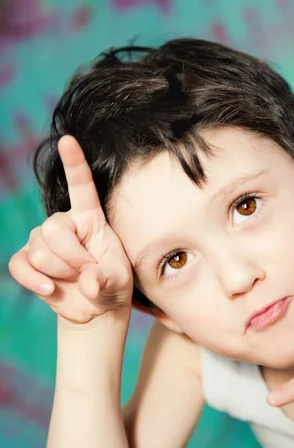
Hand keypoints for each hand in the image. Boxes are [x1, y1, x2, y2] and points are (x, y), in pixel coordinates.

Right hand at [8, 135, 132, 324]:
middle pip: (53, 230)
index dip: (74, 163)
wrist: (94, 308)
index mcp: (91, 219)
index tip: (69, 139)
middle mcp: (64, 223)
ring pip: (39, 251)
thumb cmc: (112, 285)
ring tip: (77, 280)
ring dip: (60, 272)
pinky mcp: (27, 260)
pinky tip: (50, 289)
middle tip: (89, 272)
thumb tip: (89, 281)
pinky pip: (20, 265)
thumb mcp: (119, 282)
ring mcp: (41, 241)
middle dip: (72, 258)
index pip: (82, 186)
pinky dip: (34, 281)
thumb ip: (107, 280)